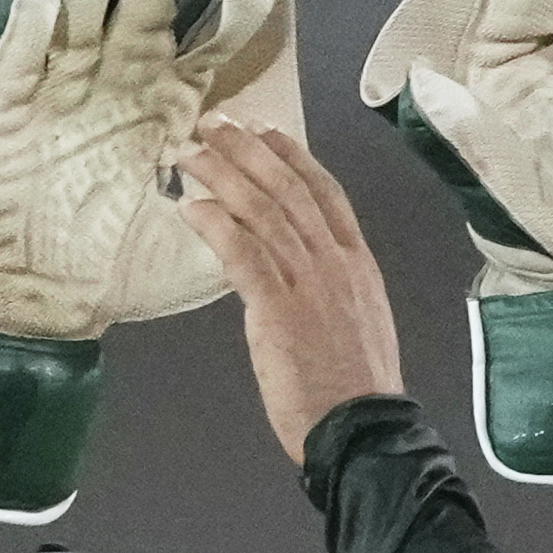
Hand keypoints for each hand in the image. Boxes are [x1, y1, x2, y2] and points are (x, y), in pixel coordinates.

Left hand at [175, 120, 406, 464]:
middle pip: (287, 188)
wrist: (363, 429)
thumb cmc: (357, 390)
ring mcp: (308, 283)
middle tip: (213, 123)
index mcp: (358, 264)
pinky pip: (242, 253)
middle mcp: (334, 263)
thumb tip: (307, 276)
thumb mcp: (360, 323)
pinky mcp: (278, 310)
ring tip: (188, 154)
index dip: (292, 156)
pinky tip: (191, 207)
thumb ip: (334, 290)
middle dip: (247, 149)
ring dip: (221, 176)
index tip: (264, 131)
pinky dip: (216, 224)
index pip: (325, 192)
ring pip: (262, 211)